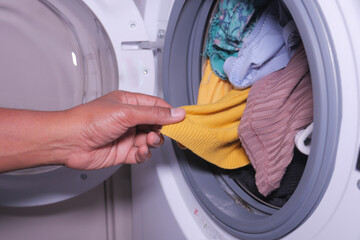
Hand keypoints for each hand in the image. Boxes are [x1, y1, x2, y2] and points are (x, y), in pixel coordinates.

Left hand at [64, 91, 184, 169]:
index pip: (157, 105)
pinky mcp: (123, 152)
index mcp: (129, 102)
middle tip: (161, 133)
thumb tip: (176, 112)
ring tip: (147, 141)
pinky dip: (144, 154)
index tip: (181, 120)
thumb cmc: (88, 120)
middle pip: (156, 123)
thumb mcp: (126, 112)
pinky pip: (141, 154)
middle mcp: (129, 119)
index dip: (170, 113)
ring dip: (152, 142)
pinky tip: (140, 151)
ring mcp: (126, 135)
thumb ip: (154, 113)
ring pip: (150, 140)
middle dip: (161, 129)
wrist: (69, 142)